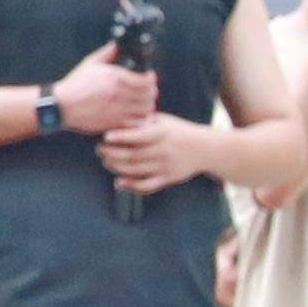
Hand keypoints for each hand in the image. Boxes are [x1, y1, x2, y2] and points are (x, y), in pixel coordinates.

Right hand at [49, 43, 158, 135]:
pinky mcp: (114, 123)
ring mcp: (118, 110)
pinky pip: (138, 123)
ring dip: (147, 105)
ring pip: (147, 109)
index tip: (148, 78)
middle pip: (150, 94)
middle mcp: (119, 94)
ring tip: (142, 103)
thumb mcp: (90, 64)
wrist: (60, 105)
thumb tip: (118, 43)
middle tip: (147, 91)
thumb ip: (107, 52)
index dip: (151, 78)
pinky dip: (141, 119)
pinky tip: (135, 114)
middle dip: (151, 92)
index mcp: (115, 77)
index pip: (146, 79)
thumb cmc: (75, 84)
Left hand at [95, 113, 215, 192]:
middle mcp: (163, 150)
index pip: (139, 136)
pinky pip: (146, 186)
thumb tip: (116, 123)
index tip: (106, 136)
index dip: (121, 137)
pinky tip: (119, 182)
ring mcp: (165, 166)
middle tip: (100, 149)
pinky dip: (131, 186)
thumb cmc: (179, 131)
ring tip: (106, 161)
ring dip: (115, 167)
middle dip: (110, 153)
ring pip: (134, 170)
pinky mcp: (168, 178)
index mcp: (162, 133)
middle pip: (131, 155)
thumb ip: (142, 121)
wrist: (207, 149)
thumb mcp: (164, 121)